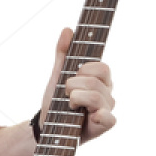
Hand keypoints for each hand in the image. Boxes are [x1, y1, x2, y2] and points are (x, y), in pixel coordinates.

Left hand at [41, 26, 114, 144]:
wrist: (46, 126)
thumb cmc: (56, 101)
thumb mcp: (58, 74)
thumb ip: (63, 53)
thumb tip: (68, 29)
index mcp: (100, 78)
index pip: (102, 67)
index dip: (84, 70)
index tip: (72, 76)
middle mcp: (107, 92)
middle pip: (96, 81)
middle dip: (73, 86)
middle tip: (66, 94)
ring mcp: (107, 109)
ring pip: (96, 97)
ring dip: (76, 99)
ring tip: (70, 105)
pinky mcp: (104, 125)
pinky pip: (109, 118)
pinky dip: (98, 115)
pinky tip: (89, 115)